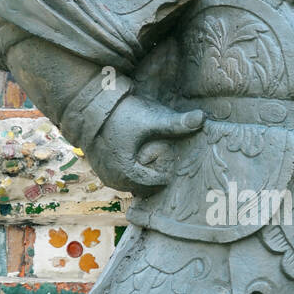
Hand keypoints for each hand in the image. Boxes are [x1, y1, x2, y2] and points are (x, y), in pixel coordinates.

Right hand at [87, 94, 204, 193]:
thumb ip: (176, 123)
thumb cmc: (123, 113)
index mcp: (127, 173)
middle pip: (147, 187)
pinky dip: (133, 172)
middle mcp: (115, 180)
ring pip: (135, 184)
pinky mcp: (102, 171)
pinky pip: (124, 179)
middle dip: (157, 174)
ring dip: (146, 174)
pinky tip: (138, 155)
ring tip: (151, 154)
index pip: (158, 183)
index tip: (169, 152)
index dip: (168, 168)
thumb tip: (202, 118)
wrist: (90, 106)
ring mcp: (106, 177)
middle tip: (163, 154)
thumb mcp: (151, 119)